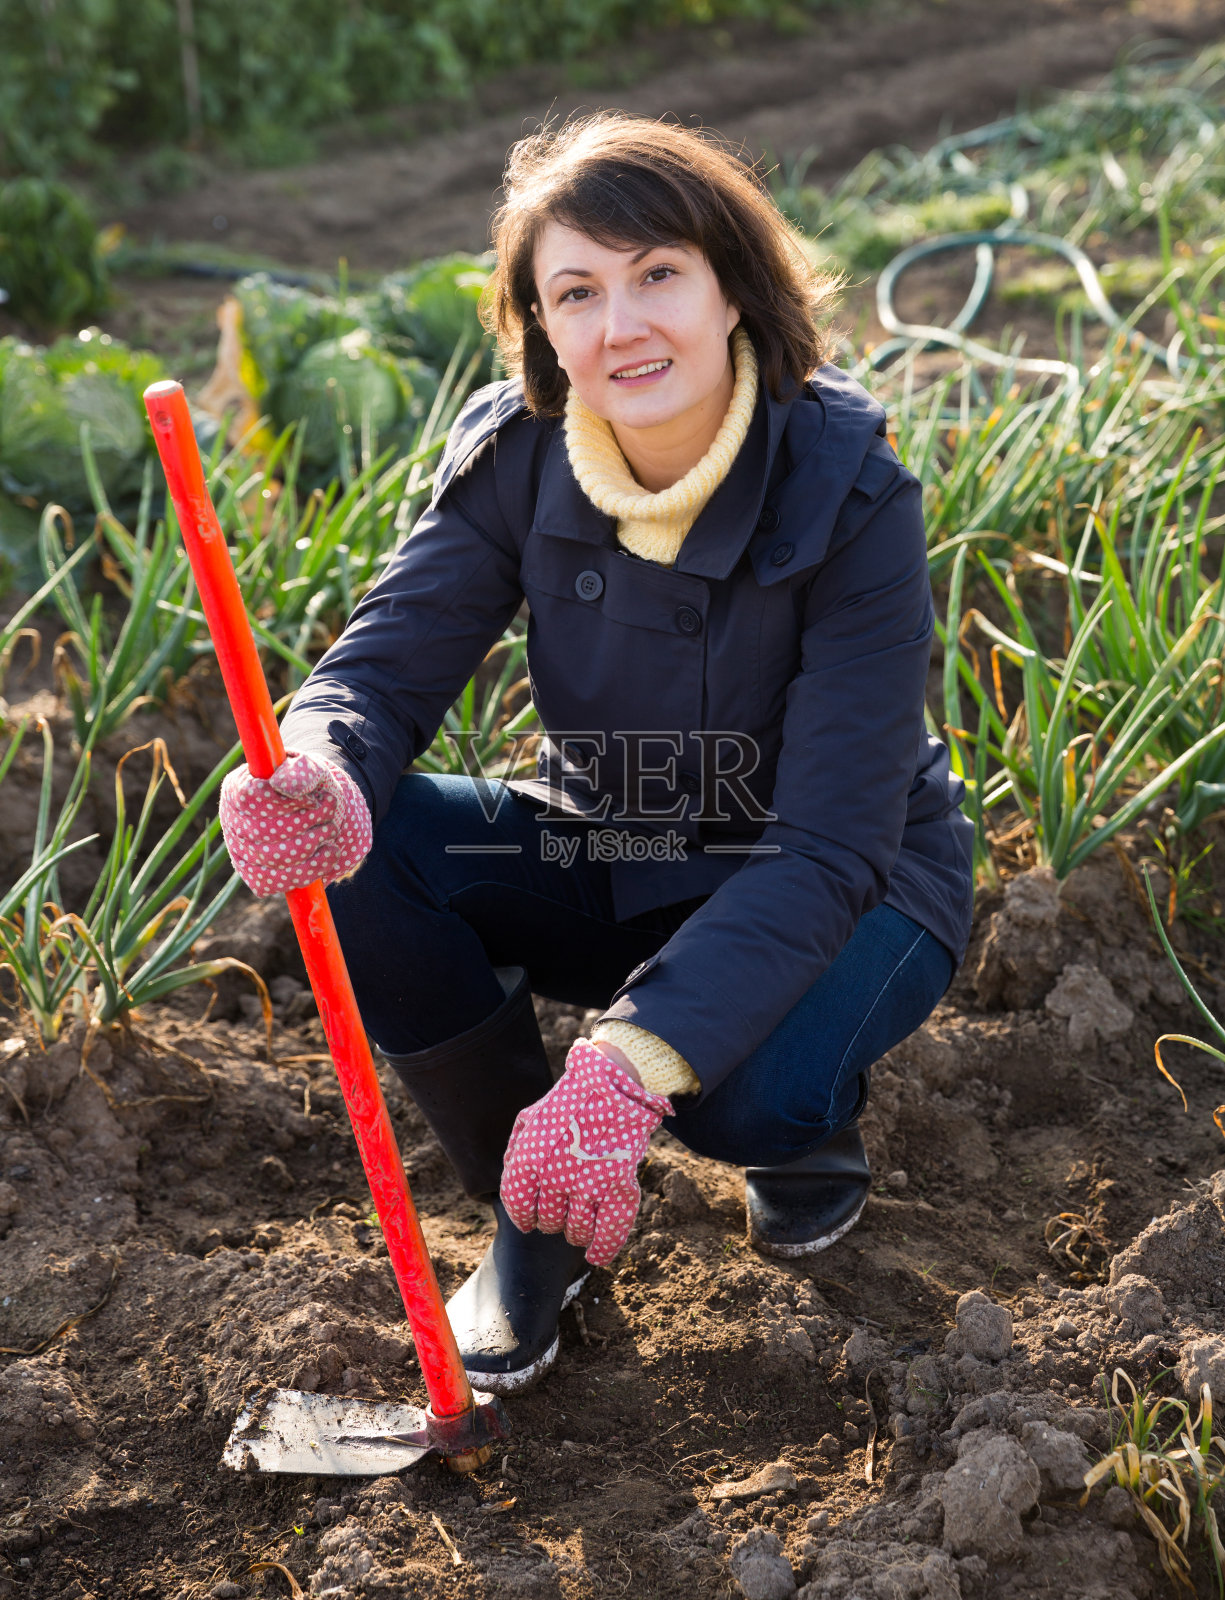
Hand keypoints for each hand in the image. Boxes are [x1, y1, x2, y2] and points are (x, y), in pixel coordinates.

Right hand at [219, 751, 371, 896]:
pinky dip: (309, 870)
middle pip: (262, 832)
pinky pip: (274, 883)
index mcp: (239, 786)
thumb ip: (300, 772)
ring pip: (272, 860)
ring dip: (312, 844)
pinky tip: (329, 853)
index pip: (249, 797)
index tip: (313, 799)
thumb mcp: (312, 769)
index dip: (285, 802)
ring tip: (330, 829)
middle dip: (306, 822)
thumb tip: (279, 785)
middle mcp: (233, 820)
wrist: (328, 814)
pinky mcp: (255, 877)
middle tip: (329, 811)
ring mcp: (241, 852)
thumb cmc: (313, 787)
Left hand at [499, 1039, 671, 1266]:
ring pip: (577, 1231)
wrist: (616, 1081)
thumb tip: (515, 1187)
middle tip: (563, 1204)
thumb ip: (517, 1153)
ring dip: (577, 1231)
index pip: (518, 1205)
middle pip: (548, 1221)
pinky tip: (597, 1254)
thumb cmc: (571, 1099)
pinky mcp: (619, 1185)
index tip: (530, 1219)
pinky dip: (604, 1248)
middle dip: (553, 1218)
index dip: (524, 1216)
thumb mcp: (532, 1119)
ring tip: (581, 1219)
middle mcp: (555, 1174)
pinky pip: (609, 1231)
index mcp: (529, 1157)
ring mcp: (588, 1182)